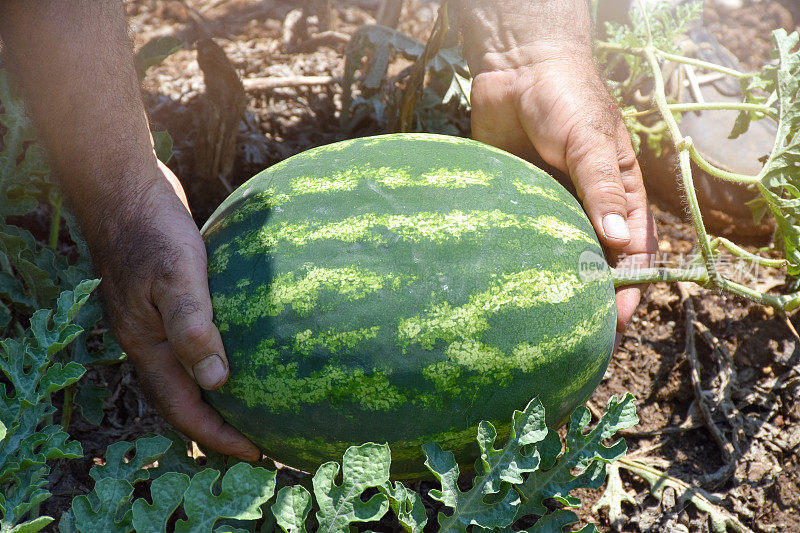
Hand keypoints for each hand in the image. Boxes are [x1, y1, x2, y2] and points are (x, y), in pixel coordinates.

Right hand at [87, 160, 260, 461]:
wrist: (125, 188)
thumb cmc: (151, 230)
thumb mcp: (176, 277)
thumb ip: (193, 327)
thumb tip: (218, 381)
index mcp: (146, 344)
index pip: (182, 407)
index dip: (216, 435)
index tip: (255, 452)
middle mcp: (150, 338)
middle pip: (185, 395)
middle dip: (219, 421)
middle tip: (260, 436)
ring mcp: (159, 317)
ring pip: (191, 366)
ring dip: (220, 388)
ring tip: (258, 400)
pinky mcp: (173, 295)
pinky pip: (198, 334)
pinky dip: (220, 349)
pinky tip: (249, 342)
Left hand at [470, 53, 656, 331]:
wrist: (515, 70)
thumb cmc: (565, 99)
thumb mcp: (589, 140)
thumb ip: (601, 187)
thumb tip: (616, 241)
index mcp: (619, 197)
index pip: (632, 253)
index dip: (627, 290)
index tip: (615, 324)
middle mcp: (586, 209)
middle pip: (593, 263)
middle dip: (588, 300)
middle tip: (576, 337)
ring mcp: (549, 210)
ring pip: (554, 257)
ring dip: (550, 288)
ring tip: (539, 327)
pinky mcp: (516, 206)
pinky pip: (517, 240)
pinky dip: (514, 263)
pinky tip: (503, 289)